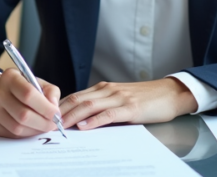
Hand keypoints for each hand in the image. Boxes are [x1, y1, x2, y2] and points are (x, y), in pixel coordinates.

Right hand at [0, 69, 61, 138]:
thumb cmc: (22, 88)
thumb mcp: (38, 82)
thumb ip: (51, 92)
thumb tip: (54, 107)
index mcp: (10, 77)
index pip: (28, 94)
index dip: (45, 107)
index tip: (56, 114)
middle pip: (23, 115)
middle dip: (43, 123)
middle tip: (53, 124)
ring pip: (17, 128)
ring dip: (35, 130)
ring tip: (44, 127)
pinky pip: (11, 135)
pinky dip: (25, 134)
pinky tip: (32, 129)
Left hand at [59, 77, 197, 129]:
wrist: (171, 93)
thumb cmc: (146, 99)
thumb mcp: (120, 100)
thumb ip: (103, 106)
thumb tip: (81, 120)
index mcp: (104, 88)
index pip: (75, 96)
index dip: (59, 106)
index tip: (46, 117)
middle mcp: (108, 90)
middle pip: (78, 99)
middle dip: (60, 112)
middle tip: (46, 124)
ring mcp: (119, 98)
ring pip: (89, 105)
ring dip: (72, 116)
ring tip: (59, 126)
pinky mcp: (131, 108)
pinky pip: (108, 114)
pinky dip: (94, 121)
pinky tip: (85, 127)